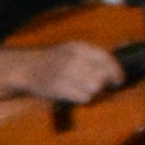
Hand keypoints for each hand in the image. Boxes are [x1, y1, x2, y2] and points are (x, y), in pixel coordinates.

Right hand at [3, 42, 127, 106]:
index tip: (119, 80)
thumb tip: (114, 71)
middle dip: (103, 83)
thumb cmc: (52, 61)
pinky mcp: (60, 87)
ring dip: (93, 91)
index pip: (105, 58)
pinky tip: (75, 94)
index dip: (115, 71)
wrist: (26, 68)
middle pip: (102, 75)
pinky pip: (84, 97)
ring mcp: (66, 73)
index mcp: (78, 47)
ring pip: (95, 87)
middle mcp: (74, 58)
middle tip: (99, 86)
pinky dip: (83, 98)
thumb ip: (91, 57)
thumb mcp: (70, 50)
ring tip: (83, 89)